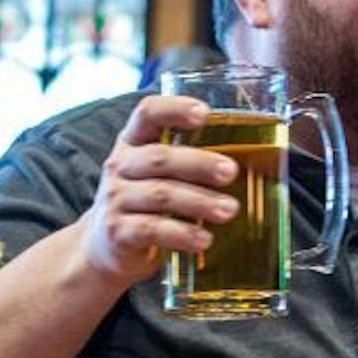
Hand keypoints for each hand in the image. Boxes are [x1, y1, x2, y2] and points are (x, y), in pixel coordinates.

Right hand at [77, 95, 239, 286]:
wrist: (103, 248)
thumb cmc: (144, 204)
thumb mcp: (157, 175)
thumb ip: (189, 163)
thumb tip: (254, 163)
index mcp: (132, 142)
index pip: (148, 113)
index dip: (175, 109)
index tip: (204, 114)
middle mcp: (120, 165)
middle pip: (160, 158)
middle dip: (199, 163)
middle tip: (231, 172)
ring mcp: (115, 199)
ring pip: (160, 195)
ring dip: (199, 202)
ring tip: (229, 210)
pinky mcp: (118, 232)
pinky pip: (152, 229)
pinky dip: (182, 235)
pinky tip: (204, 240)